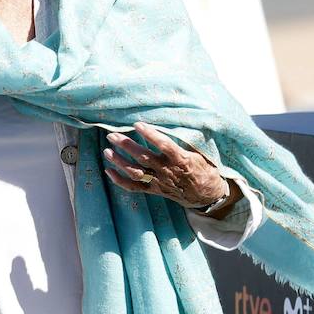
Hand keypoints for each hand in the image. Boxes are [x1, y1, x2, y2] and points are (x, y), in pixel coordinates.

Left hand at [102, 121, 233, 213]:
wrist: (206, 195)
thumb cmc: (204, 168)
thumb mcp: (202, 153)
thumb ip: (188, 139)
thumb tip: (182, 119)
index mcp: (182, 160)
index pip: (164, 146)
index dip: (150, 135)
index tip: (138, 124)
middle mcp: (168, 171)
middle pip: (144, 158)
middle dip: (127, 146)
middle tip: (112, 135)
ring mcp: (159, 182)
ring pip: (136, 173)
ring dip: (120, 162)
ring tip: (107, 151)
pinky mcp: (154, 190)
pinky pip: (134, 187)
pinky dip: (119, 181)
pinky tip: (108, 171)